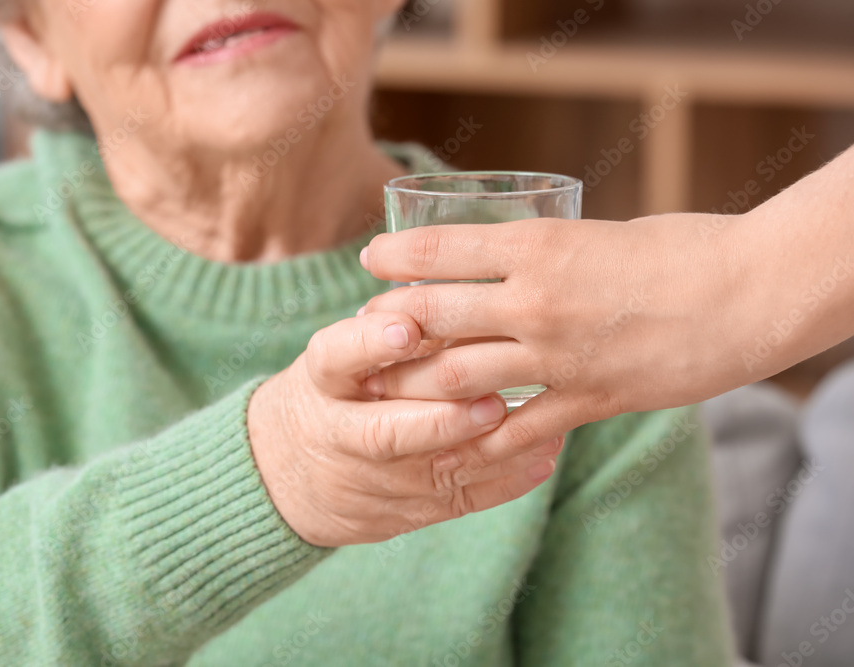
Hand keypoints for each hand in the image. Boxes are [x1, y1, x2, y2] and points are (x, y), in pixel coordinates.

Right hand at [247, 312, 563, 547]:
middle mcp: (340, 434)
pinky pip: (458, 500)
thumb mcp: (337, 358)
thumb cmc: (331, 394)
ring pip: (432, 472)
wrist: (288, 475)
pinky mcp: (404, 512)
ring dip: (489, 450)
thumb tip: (454, 284)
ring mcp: (372, 480)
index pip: (334, 357)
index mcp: (321, 382)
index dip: (368, 343)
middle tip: (490, 400)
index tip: (406, 326)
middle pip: (384, 432)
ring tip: (541, 426)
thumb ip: (384, 332)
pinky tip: (543, 455)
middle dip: (439, 420)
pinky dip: (505, 481)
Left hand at [360, 213, 760, 454]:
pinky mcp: (587, 398)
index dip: (395, 255)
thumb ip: (549, 252)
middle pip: (434, 317)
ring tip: (392, 389)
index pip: (441, 249)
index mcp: (537, 247)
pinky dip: (483, 439)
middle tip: (367, 331)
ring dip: (419, 385)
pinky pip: (518, 428)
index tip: (371, 260)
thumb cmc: (681, 248)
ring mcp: (557, 356)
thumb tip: (510, 262)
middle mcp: (535, 302)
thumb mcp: (600, 232)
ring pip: (460, 377)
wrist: (749, 294)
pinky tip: (459, 445)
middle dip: (390, 325)